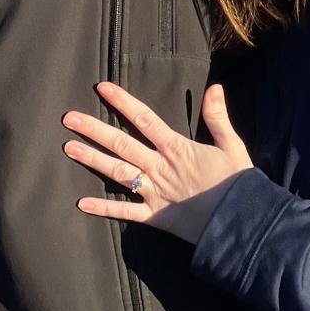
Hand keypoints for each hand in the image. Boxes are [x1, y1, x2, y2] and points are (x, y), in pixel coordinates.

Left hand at [62, 81, 251, 243]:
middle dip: (94, 129)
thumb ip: (218, 118)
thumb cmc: (238, 184)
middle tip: (68, 118)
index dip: (123, 102)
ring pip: (118, 173)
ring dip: (92, 160)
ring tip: (68, 148)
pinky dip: (104, 208)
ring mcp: (154, 192)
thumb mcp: (232, 146)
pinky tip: (82, 203)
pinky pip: (126, 212)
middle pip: (122, 144)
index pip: (145, 119)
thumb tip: (214, 88)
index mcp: (177, 148)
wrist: (241, 222)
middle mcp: (160, 167)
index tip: (103, 88)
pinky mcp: (155, 216)